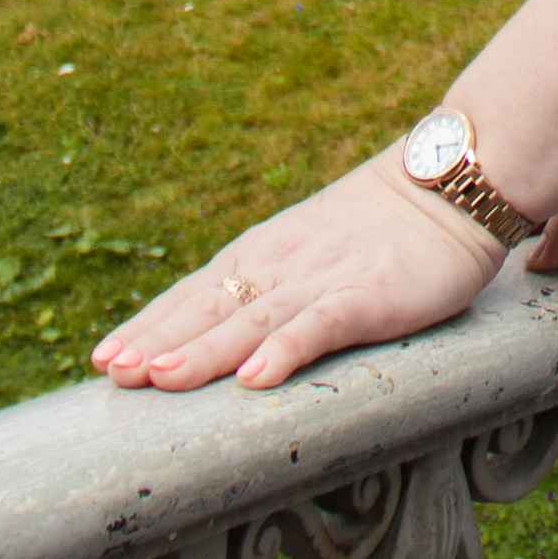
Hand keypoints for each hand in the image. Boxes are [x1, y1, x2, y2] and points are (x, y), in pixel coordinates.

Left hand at [91, 155, 505, 391]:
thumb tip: (220, 330)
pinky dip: (286, 349)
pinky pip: (321, 324)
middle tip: (113, 372)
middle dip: (159, 339)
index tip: (102, 357)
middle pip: (211, 305)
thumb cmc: (386, 226)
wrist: (454, 181)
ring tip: (162, 377)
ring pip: (253, 318)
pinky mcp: (370, 293)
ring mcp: (326, 277)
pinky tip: (256, 377)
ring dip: (204, 348)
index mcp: (268, 253)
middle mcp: (285, 263)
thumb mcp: (317, 251)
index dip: (150, 323)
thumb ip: (273, 286)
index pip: (196, 291)